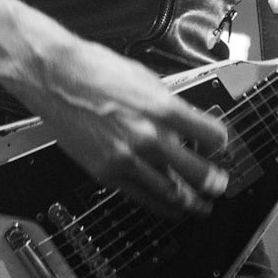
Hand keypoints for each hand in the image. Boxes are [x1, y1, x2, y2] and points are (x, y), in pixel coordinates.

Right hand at [17, 35, 230, 220]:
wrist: (55, 77)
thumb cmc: (94, 70)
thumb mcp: (143, 77)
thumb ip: (166, 104)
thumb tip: (184, 122)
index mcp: (161, 107)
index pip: (208, 134)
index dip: (220, 143)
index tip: (221, 147)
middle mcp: (147, 135)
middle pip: (195, 172)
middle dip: (213, 183)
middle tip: (220, 186)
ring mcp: (126, 157)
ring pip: (169, 192)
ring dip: (190, 203)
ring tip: (200, 207)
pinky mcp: (106, 172)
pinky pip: (140, 195)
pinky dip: (160, 204)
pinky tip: (168, 206)